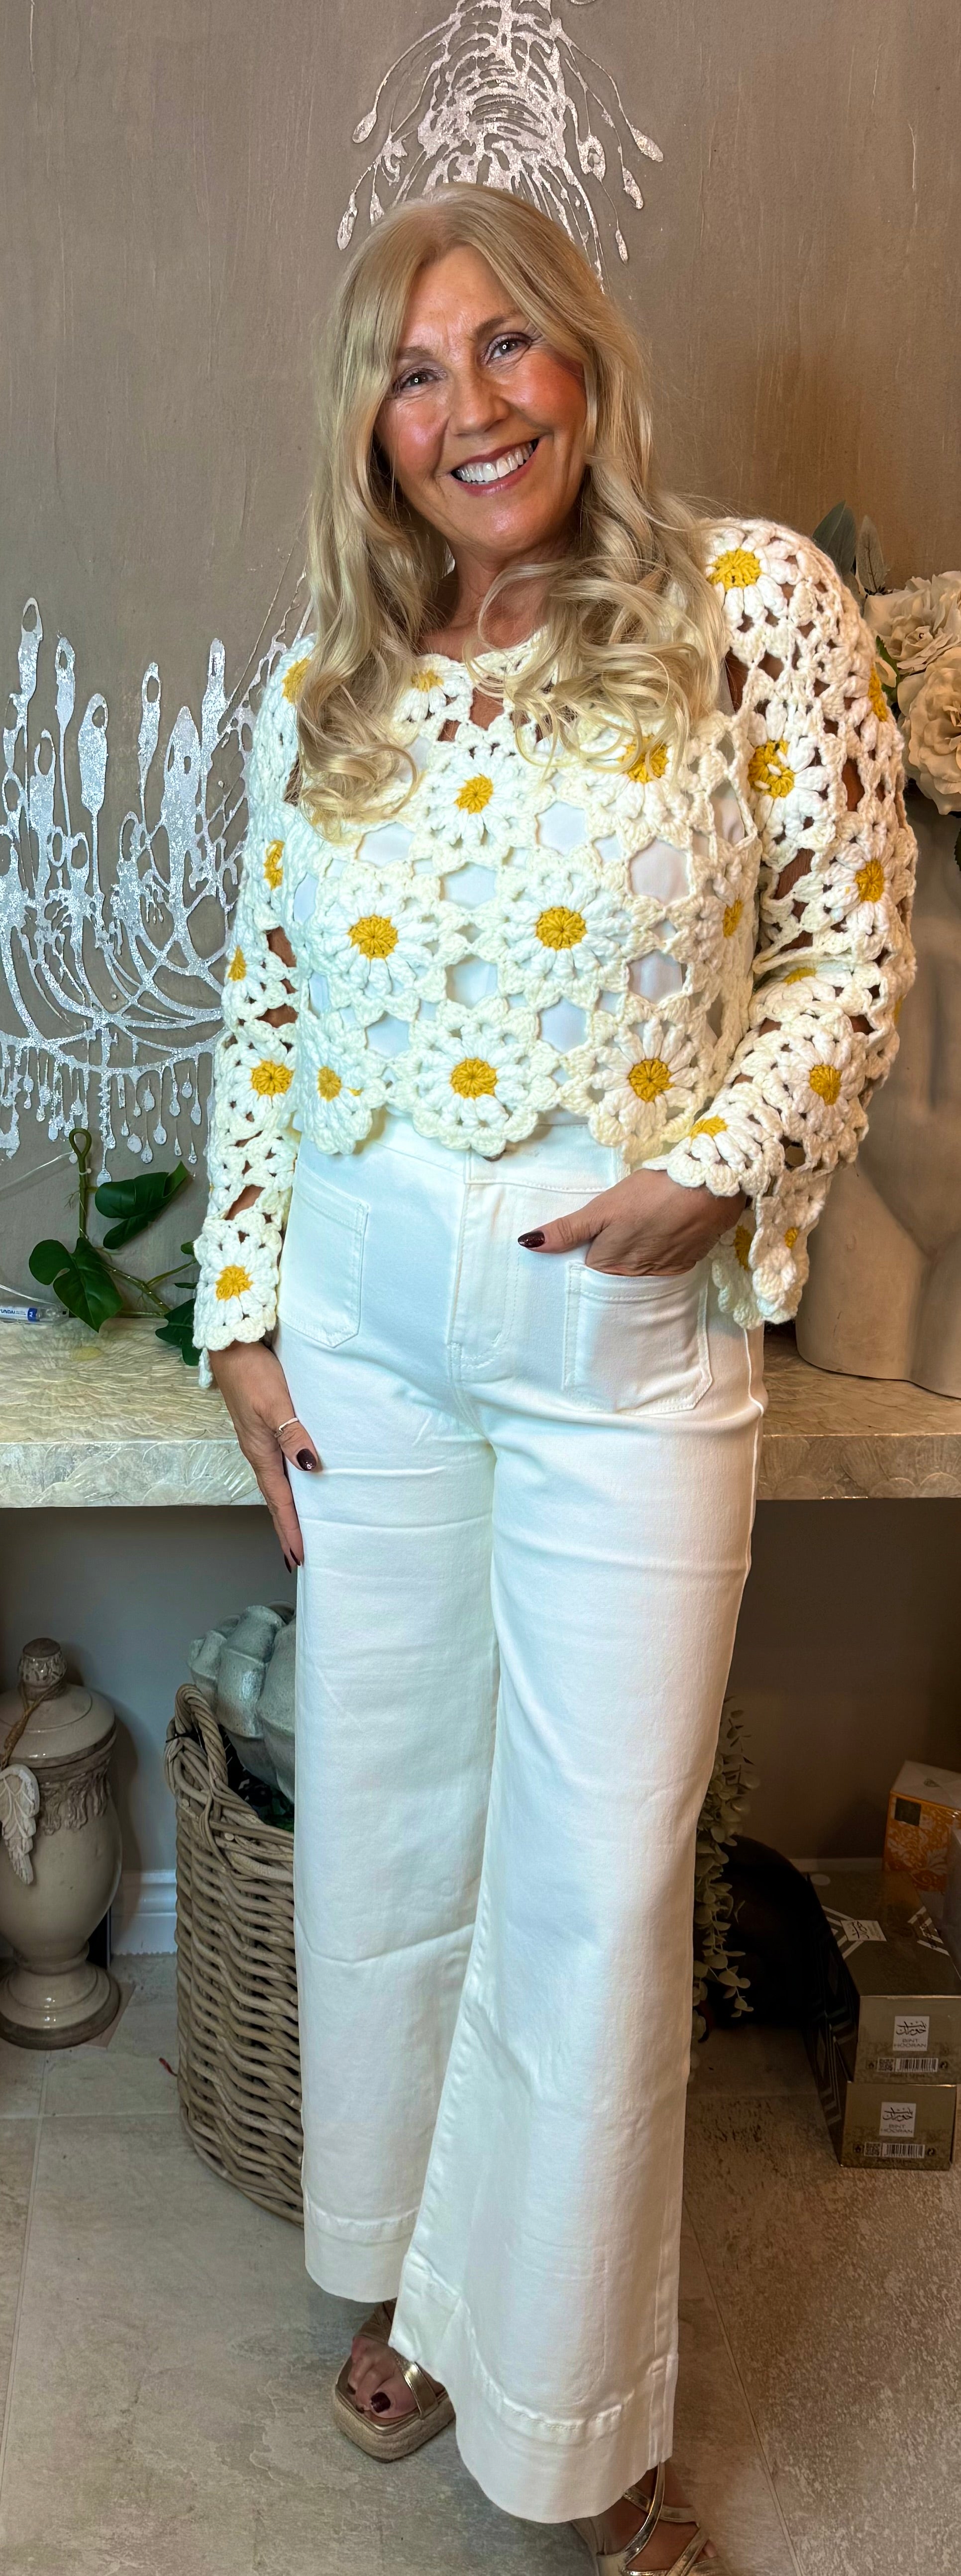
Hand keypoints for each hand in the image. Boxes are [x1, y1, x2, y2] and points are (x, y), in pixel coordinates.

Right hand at [208, 1340, 318, 1567]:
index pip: (280, 1500)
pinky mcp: (265, 1427)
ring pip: (277, 1483)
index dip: (290, 1528)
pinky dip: (288, 1484)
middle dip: (286, 1528)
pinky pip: (278, 1466)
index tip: (300, 1557)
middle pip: (276, 1498)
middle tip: (298, 1556)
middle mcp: (259, 1451)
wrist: (232, 1344)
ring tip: (298, 1530)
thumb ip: (292, 1434)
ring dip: (287, 1508)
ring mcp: (261, 1440)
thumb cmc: (253, 1372)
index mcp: (261, 1452)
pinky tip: (297, 1482)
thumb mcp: (275, 1403)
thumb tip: (309, 1467)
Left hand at [518, 1166, 745, 1275]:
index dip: (583, 1250)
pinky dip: (658, 1252)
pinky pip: (661, 1265)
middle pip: (610, 1272)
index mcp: (608, 1265)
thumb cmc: (651, 1194)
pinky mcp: (685, 1263)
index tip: (587, 1235)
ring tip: (639, 1227)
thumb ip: (567, 1230)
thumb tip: (527, 1244)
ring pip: (636, 1269)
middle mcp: (633, 1277)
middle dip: (608, 1255)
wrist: (709, 1188)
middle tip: (615, 1227)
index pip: (584, 1269)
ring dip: (634, 1254)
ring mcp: (662, 1272)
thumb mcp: (603, 1208)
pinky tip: (660, 1232)